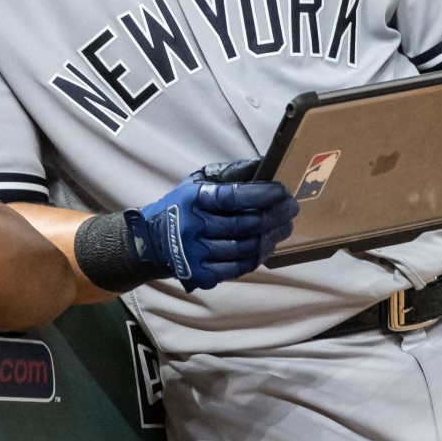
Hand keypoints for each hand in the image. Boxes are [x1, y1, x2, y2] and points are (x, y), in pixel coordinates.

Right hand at [131, 160, 298, 290]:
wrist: (149, 243)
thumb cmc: (180, 208)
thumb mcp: (196, 183)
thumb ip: (227, 175)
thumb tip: (262, 166)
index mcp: (193, 199)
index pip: (233, 197)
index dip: (262, 194)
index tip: (282, 191)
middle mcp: (193, 226)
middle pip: (245, 224)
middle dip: (276, 216)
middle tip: (292, 209)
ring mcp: (196, 254)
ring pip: (245, 248)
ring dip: (272, 237)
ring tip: (285, 228)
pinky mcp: (200, 275)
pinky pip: (238, 269)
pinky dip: (257, 257)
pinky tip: (267, 246)